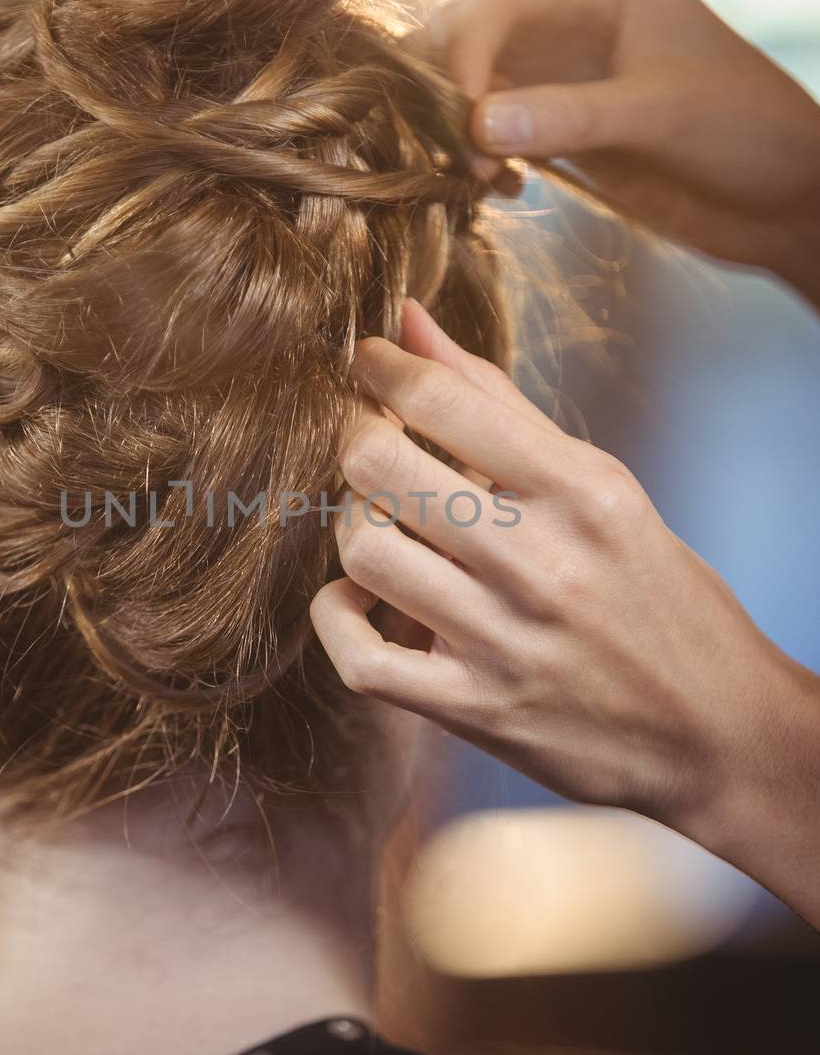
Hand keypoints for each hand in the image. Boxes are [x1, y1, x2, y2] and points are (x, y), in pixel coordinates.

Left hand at [311, 299, 819, 925]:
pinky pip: (360, 658)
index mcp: (581, 491)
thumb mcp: (603, 486)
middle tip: (367, 440)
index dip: (380, 368)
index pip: (442, 400)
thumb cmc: (657, 595)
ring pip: (363, 554)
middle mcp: (541, 561)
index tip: (367, 363)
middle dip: (354, 438)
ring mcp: (504, 641)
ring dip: (353, 528)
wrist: (718, 733)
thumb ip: (497, 403)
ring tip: (383, 526)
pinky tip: (359, 600)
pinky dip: (337, 618)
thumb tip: (407, 321)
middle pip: (379, 467)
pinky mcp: (476, 711)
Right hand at [429, 0, 819, 305]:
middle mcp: (568, 3)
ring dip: (457, 132)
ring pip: (465, 82)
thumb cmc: (744, 132)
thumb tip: (476, 125)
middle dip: (448, 93)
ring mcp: (557, 60)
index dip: (461, 53)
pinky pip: (484, 125)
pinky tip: (504, 188)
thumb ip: (569, 117)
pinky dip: (478, 156)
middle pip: (464, 32)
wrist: (781, 193)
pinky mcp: (553, 113)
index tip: (458, 120)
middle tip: (457, 156)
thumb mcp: (659, 117)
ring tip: (483, 180)